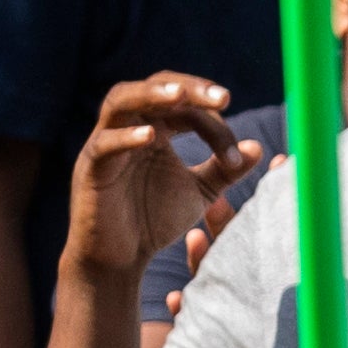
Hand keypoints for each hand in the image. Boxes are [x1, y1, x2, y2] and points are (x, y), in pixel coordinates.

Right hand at [63, 75, 260, 283]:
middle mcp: (130, 127)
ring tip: (180, 96)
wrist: (119, 260)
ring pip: (122, 101)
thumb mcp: (199, 194)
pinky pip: (104, 143)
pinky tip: (150, 137)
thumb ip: (224, 170)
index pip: (187, 105)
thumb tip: (257, 148)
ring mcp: (106, 143)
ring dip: (152, 94)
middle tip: (222, 98)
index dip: (215, 122)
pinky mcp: (90, 168)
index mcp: (157, 128)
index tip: (237, 155)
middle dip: (189, 88)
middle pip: (155, 87)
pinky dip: (125, 137)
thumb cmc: (153, 221)